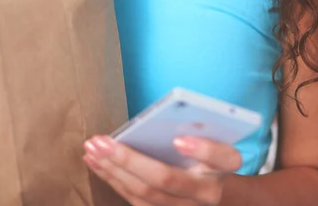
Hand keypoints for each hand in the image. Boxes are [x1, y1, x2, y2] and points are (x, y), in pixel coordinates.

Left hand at [83, 135, 240, 205]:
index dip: (203, 150)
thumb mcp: (210, 137)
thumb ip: (195, 127)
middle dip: (129, 160)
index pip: (223, 158)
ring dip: (113, 171)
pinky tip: (97, 163)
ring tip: (92, 149)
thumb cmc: (206, 155)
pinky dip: (113, 180)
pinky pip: (135, 201)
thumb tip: (158, 120)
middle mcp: (207, 193)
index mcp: (225, 166)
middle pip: (167, 179)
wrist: (212, 191)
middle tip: (101, 141)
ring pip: (145, 195)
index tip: (179, 139)